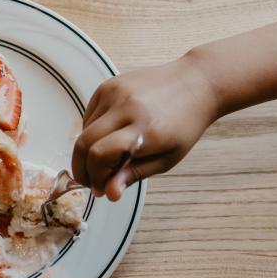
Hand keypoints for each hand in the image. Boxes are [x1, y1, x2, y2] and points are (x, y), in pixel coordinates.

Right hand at [72, 55, 219, 200]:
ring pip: (84, 130)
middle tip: (90, 180)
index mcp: (146, 130)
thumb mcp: (166, 158)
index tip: (100, 189)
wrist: (194, 84)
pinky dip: (92, 131)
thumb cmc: (184, 125)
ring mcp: (116, 93)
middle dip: (81, 168)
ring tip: (108, 156)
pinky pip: (89, 115)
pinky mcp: (109, 85)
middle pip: (84, 143)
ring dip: (89, 150)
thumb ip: (134, 174)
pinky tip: (110, 135)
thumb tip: (110, 193)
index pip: (100, 155)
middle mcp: (128, 108)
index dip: (94, 176)